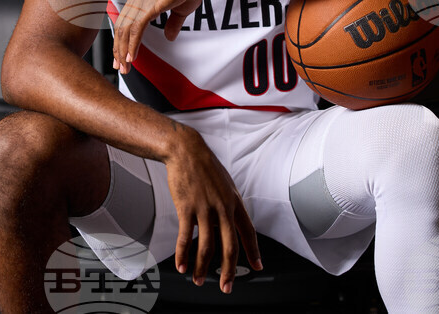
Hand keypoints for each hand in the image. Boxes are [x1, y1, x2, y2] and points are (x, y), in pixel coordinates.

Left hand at [112, 0, 205, 73]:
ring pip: (125, 31)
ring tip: (125, 67)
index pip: (125, 22)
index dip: (122, 40)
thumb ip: (172, 23)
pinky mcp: (149, 6)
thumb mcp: (179, 10)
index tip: (122, 56)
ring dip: (124, 51)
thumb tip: (169, 36)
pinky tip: (132, 57)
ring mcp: (141, 2)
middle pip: (121, 28)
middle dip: (119, 50)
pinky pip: (136, 29)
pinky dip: (132, 45)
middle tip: (120, 67)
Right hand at [165, 125, 262, 292]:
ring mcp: (205, 209)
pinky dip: (183, 254)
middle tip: (226, 286)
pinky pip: (186, 237)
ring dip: (201, 267)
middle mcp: (223, 208)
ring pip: (207, 246)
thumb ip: (227, 204)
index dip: (254, 251)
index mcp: (235, 202)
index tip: (257, 267)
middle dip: (228, 271)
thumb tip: (226, 222)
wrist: (186, 151)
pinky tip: (181, 265)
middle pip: (229, 246)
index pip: (248, 232)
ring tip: (197, 279)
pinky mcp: (187, 208)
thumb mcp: (225, 184)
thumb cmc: (204, 166)